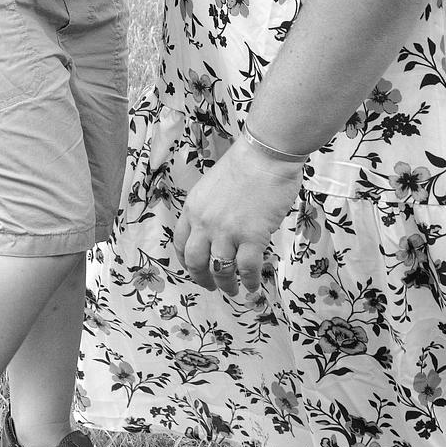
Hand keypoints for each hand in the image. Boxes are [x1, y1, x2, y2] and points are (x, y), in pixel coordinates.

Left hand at [173, 135, 304, 295]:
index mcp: (192, 208)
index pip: (180, 242)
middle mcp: (204, 223)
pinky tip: (253, 287)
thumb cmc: (244, 165)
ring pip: (219, 270)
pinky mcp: (251, 237)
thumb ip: (209, 210)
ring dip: (225, 285)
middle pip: (194, 261)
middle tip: (210, 286)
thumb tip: (218, 232)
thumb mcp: (212, 187)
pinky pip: (246, 269)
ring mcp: (227, 232)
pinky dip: (249, 282)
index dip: (185, 261)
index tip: (193, 268)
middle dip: (201, 278)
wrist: (265, 156)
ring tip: (232, 290)